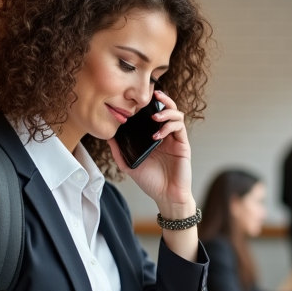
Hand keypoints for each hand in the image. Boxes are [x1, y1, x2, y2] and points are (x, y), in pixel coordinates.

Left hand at [108, 90, 194, 216]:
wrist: (166, 196)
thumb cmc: (151, 182)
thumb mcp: (129, 165)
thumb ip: (119, 151)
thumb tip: (108, 137)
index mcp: (154, 137)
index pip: (154, 114)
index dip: (149, 104)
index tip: (138, 99)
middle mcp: (166, 135)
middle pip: (168, 109)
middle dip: (163, 99)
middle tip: (154, 94)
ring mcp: (175, 139)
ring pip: (177, 115)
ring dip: (167, 112)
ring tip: (155, 117)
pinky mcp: (183, 145)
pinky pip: (179, 128)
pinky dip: (169, 126)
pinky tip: (157, 134)